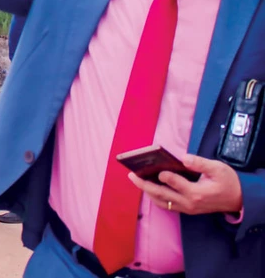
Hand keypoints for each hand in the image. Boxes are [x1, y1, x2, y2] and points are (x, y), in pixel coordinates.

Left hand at [129, 155, 243, 215]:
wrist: (238, 200)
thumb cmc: (228, 182)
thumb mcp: (218, 169)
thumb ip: (200, 163)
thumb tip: (183, 158)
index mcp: (196, 192)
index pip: (173, 183)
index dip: (163, 175)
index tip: (156, 167)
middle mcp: (188, 203)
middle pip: (160, 194)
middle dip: (143, 184)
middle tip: (131, 175)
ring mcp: (186, 208)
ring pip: (160, 201)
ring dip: (147, 191)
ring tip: (136, 180)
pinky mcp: (186, 210)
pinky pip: (166, 205)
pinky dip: (155, 197)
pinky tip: (148, 188)